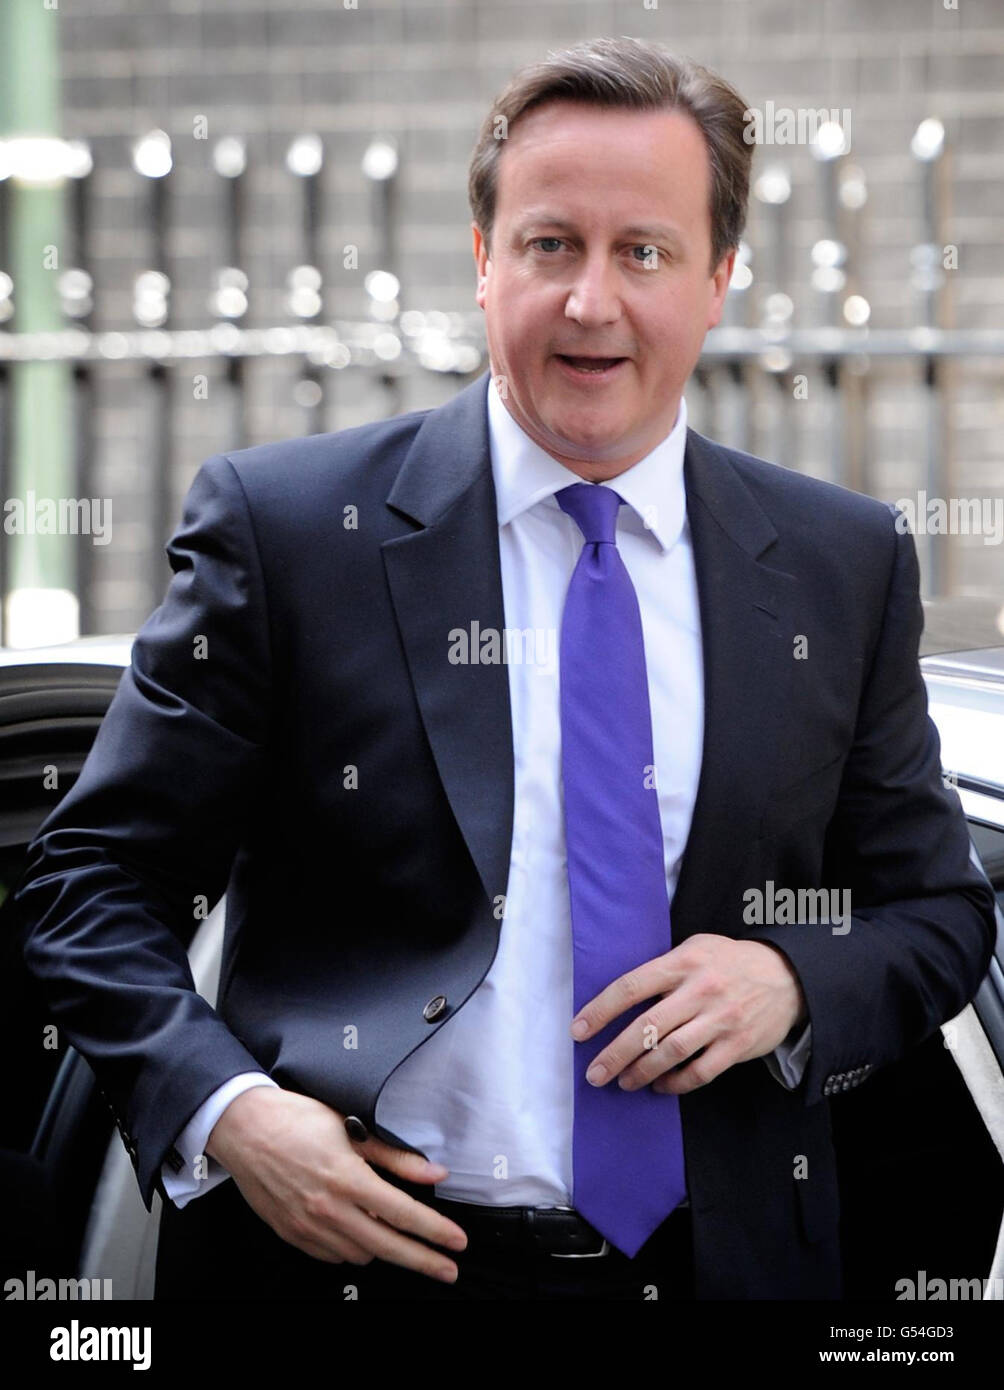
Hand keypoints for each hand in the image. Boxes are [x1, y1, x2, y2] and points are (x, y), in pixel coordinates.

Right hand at [205, 1086, 467, 1282]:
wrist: (243, 1129)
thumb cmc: (296, 1120)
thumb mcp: (351, 1128)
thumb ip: (395, 1156)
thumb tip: (434, 1174)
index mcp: (346, 1178)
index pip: (402, 1214)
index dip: (434, 1231)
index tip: (457, 1242)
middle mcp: (328, 1208)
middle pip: (387, 1247)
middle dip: (422, 1261)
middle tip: (448, 1270)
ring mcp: (307, 1226)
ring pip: (360, 1255)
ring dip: (383, 1250)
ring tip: (397, 1236)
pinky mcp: (291, 1234)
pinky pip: (332, 1256)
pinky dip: (352, 1249)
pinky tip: (359, 1234)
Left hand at [569, 934, 807, 1095]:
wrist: (787, 976)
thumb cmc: (729, 961)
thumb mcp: (695, 948)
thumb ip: (662, 968)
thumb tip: (620, 997)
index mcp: (683, 963)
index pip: (631, 987)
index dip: (601, 1011)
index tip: (578, 1031)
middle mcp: (700, 990)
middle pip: (647, 1027)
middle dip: (615, 1053)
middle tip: (594, 1074)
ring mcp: (720, 1019)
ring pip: (671, 1052)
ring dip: (641, 1071)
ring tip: (622, 1082)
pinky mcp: (738, 1045)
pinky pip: (700, 1071)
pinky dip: (676, 1083)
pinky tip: (660, 1086)